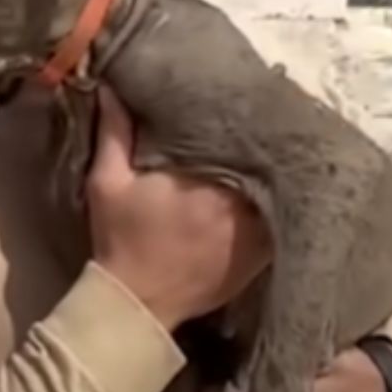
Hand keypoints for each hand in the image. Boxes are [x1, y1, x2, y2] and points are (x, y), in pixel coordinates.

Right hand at [85, 86, 270, 330]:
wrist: (136, 304)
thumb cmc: (120, 239)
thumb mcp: (107, 182)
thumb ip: (115, 133)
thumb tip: (112, 86)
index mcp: (207, 180)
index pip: (243, 135)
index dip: (250, 112)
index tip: (253, 91)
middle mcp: (241, 204)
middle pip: (269, 159)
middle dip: (269, 137)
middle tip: (273, 109)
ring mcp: (257, 234)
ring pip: (282, 188)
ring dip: (280, 168)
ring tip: (284, 140)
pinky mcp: (261, 257)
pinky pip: (282, 221)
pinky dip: (284, 203)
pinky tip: (283, 186)